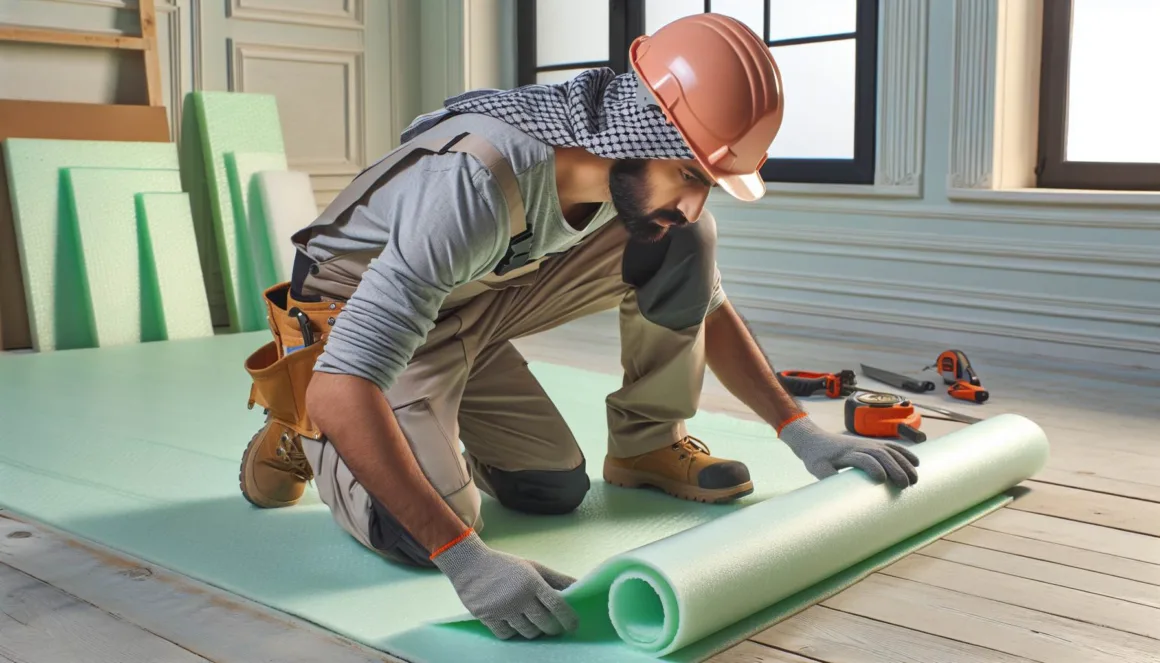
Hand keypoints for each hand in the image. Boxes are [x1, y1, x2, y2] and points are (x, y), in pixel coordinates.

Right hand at [431, 531, 579, 639]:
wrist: (469, 564)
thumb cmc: (505, 565)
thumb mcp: (533, 567)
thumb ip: (556, 579)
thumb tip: (579, 586)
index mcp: (532, 582)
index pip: (558, 606)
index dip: (569, 619)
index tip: (574, 625)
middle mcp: (519, 596)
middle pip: (544, 623)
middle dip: (553, 629)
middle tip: (555, 627)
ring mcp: (502, 608)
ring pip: (527, 632)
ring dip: (534, 631)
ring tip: (535, 624)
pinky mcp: (487, 617)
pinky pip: (507, 635)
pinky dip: (514, 632)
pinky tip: (515, 624)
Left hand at [777, 416, 919, 488]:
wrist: (813, 439)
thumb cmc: (815, 457)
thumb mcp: (817, 468)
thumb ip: (827, 477)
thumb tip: (837, 494)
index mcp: (845, 453)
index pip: (863, 458)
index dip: (873, 467)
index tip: (882, 480)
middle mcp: (859, 446)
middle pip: (880, 455)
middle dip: (895, 468)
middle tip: (906, 484)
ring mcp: (867, 444)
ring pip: (889, 451)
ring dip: (904, 463)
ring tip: (914, 479)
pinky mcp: (871, 443)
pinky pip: (891, 446)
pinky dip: (904, 453)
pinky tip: (916, 462)